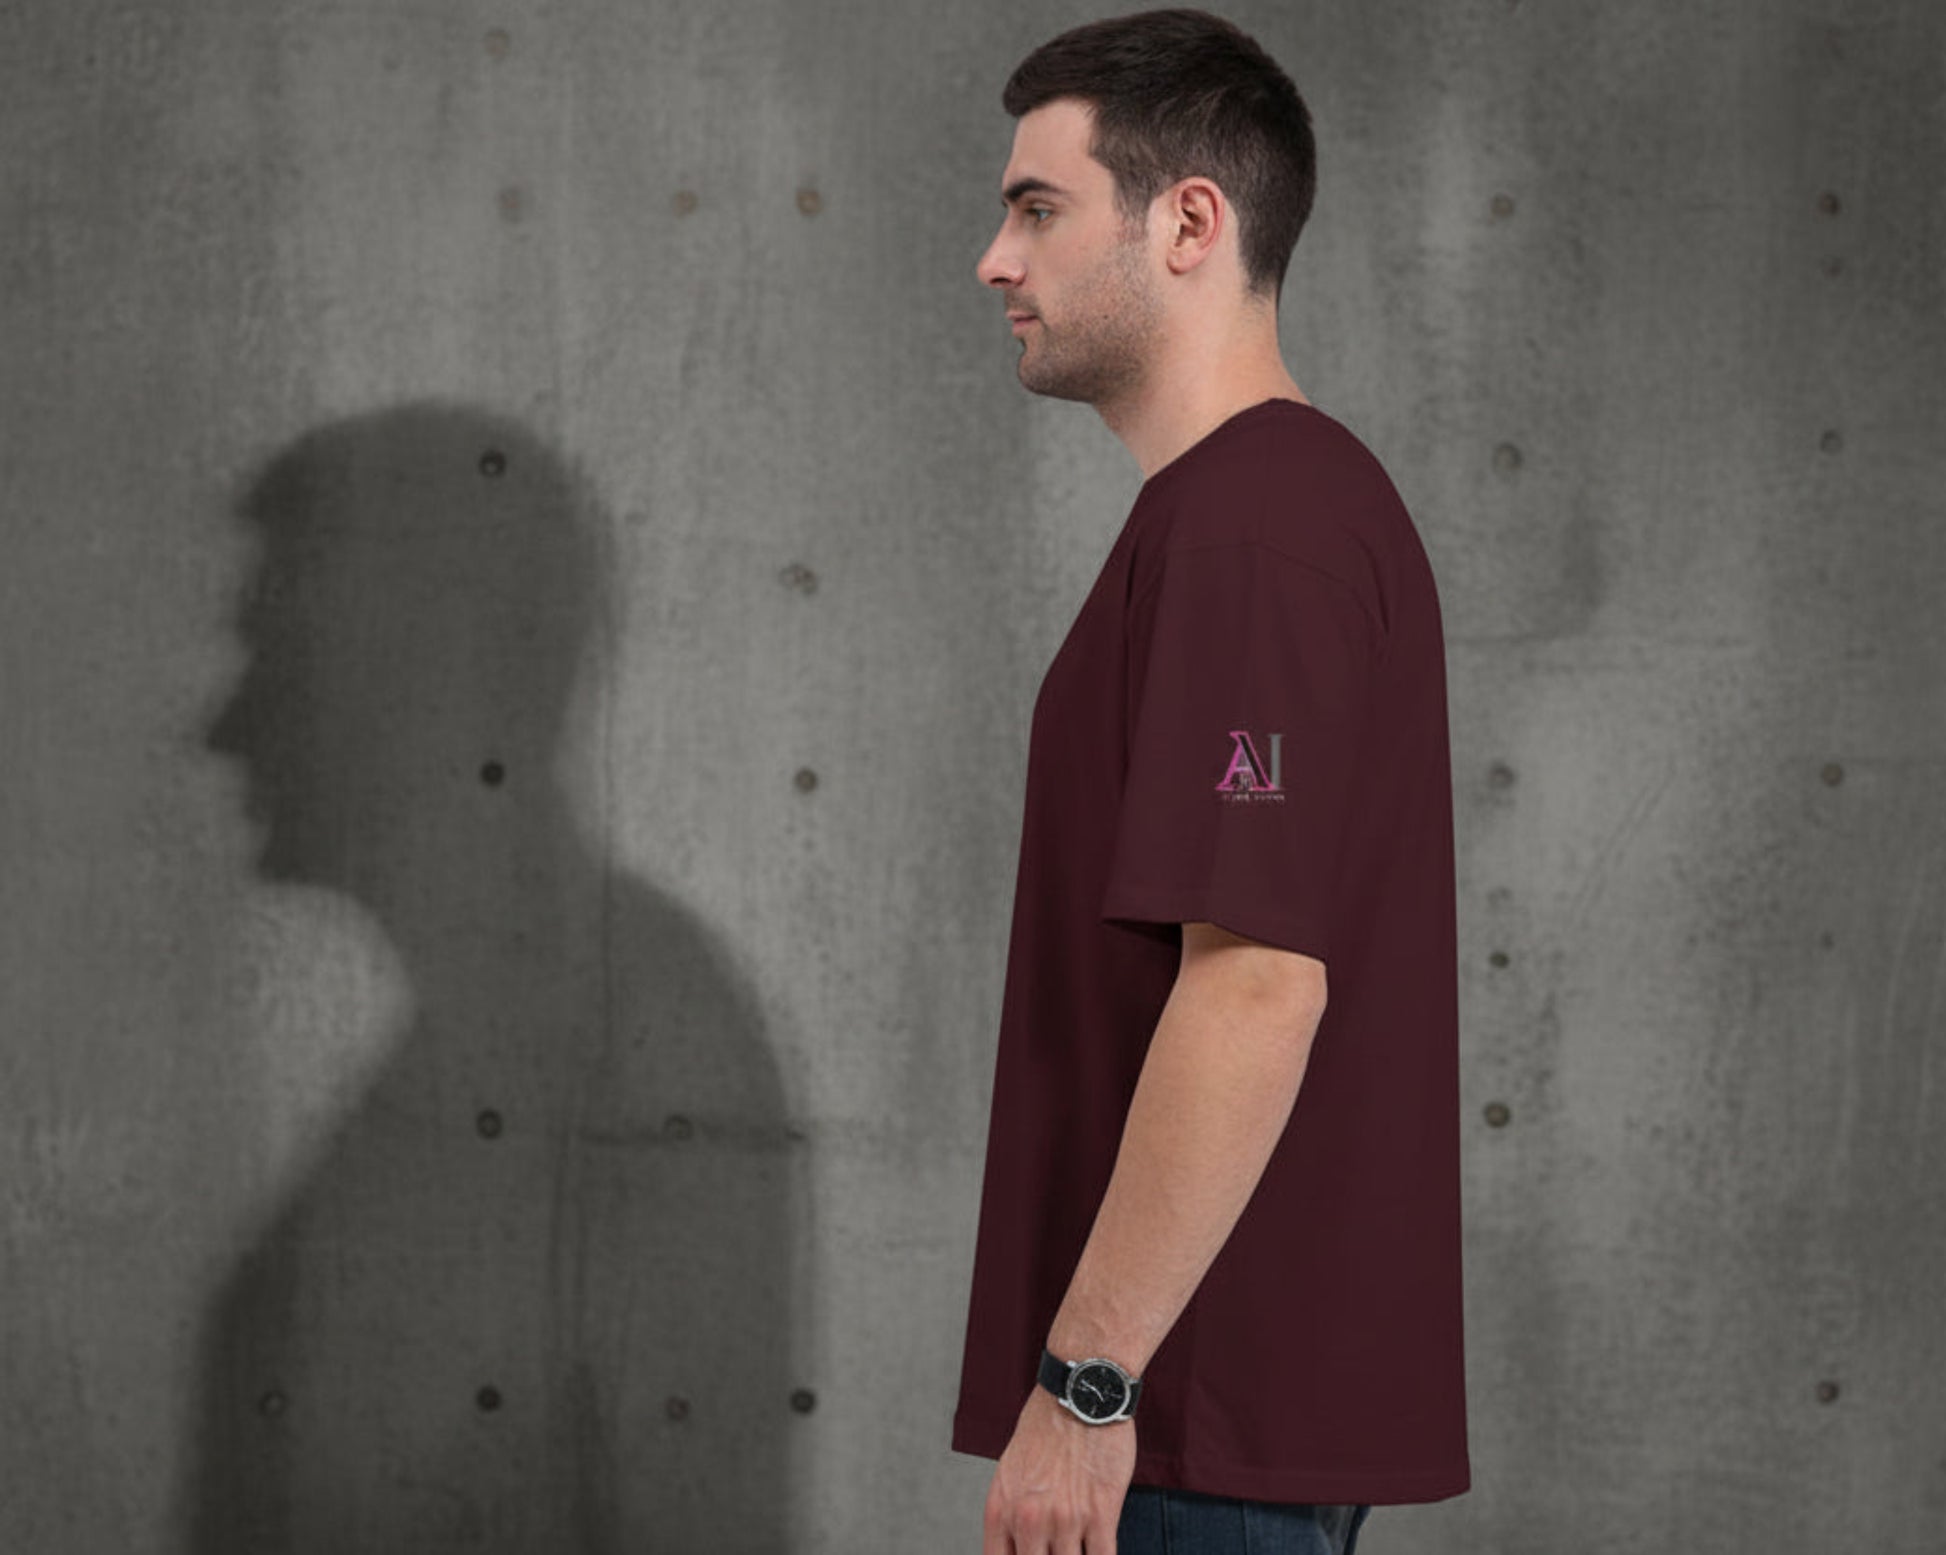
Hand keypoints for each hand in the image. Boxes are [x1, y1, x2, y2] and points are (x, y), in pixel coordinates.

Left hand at [981, 1383, 1135, 1552]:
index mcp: (1000, 1510)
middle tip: (1058, 1551)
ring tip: (1079, 1548)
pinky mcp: (1100, 1513)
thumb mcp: (1012, 1471)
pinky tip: (1102, 1552)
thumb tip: (1022, 1546)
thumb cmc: (1047, 1426)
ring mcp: (1065, 1520)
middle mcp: (1027, 1520)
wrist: (1080, 1392)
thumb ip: (1013, 1513)